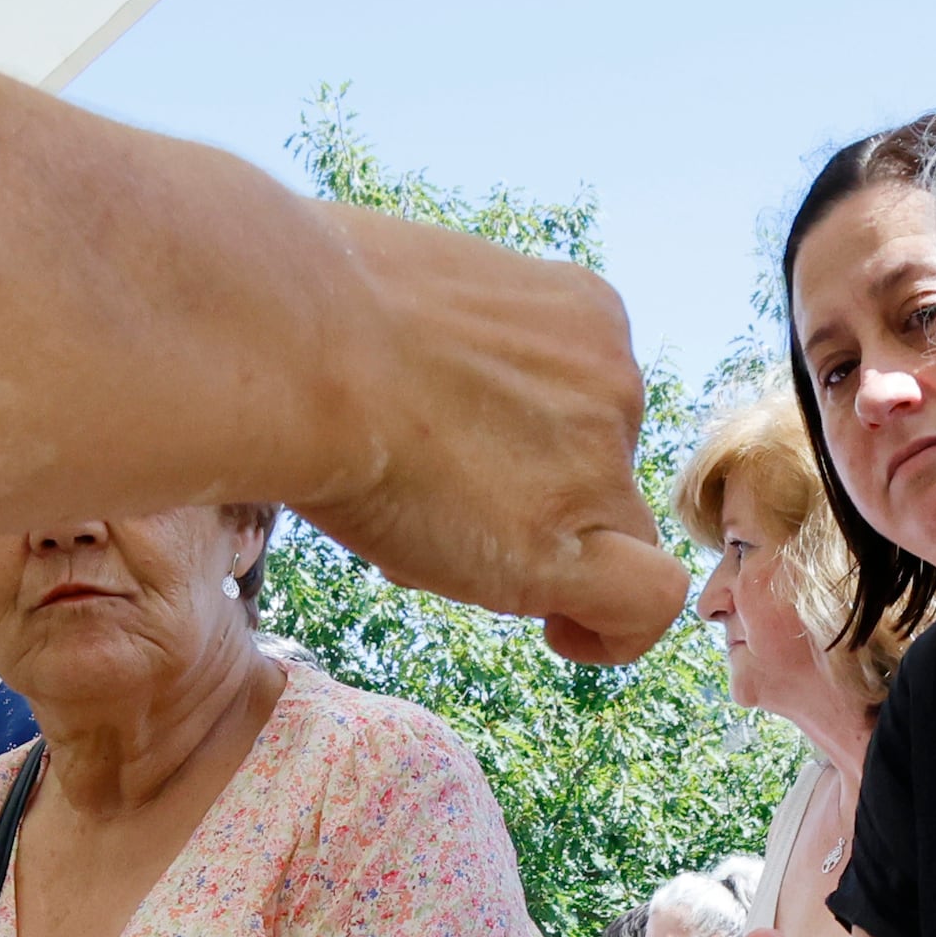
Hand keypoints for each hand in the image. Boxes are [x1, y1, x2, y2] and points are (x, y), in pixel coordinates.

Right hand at [298, 204, 689, 668]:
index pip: (584, 408)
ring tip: (433, 540)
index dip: (533, 447)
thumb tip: (421, 403)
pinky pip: (645, 605)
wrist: (289, 343)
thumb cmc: (307, 312)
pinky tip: (559, 631)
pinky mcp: (567, 544)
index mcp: (583, 315)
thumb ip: (451, 354)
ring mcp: (599, 464)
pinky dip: (614, 634)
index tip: (471, 456)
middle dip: (524, 505)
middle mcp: (613, 382)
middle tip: (423, 499)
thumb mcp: (413, 302)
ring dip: (534, 557)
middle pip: (596, 479)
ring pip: (609, 541)